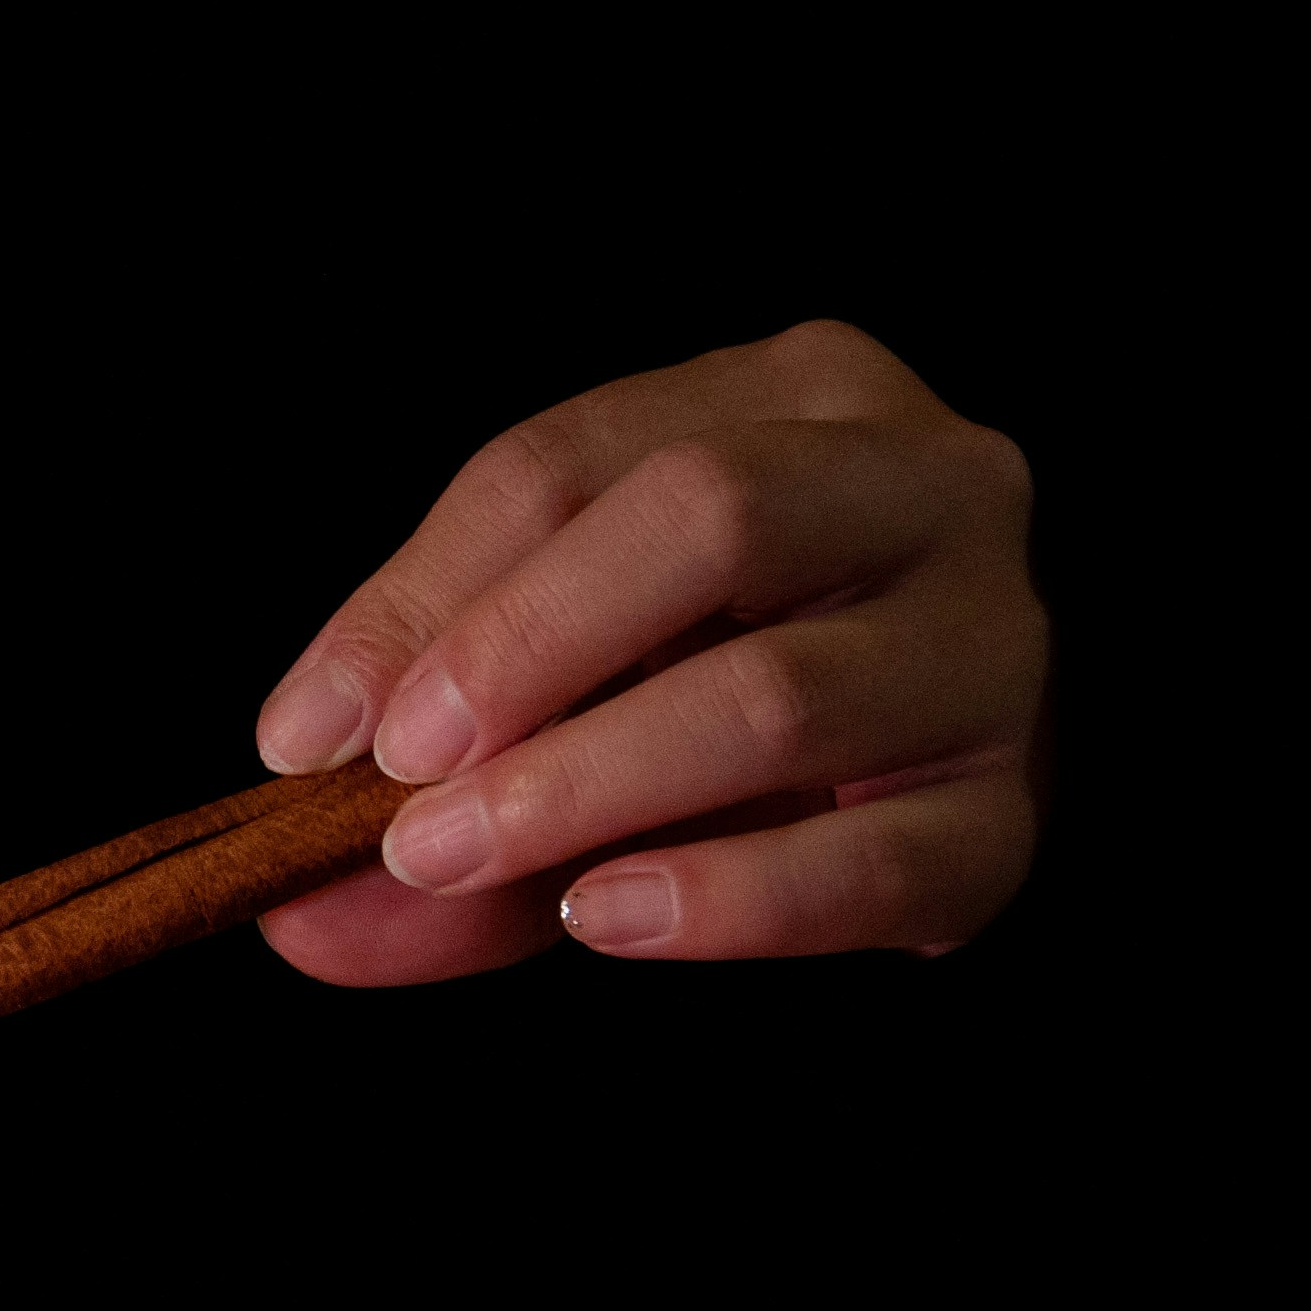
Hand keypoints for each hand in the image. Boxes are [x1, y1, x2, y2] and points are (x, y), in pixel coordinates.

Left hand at [251, 322, 1043, 983]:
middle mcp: (934, 486)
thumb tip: (296, 911)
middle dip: (523, 655)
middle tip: (400, 785)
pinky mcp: (1013, 814)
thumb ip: (439, 750)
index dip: (427, 594)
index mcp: (806, 394)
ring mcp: (994, 650)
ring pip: (783, 695)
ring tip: (458, 860)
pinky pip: (869, 864)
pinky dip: (721, 900)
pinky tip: (607, 916)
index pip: (576, 461)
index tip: (309, 734)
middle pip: (711, 518)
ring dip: (587, 787)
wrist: (929, 767)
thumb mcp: (573, 670)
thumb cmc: (723, 678)